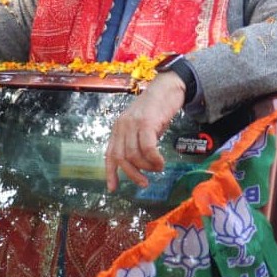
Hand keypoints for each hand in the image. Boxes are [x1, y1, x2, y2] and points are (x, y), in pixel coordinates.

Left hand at [105, 71, 185, 191]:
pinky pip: (148, 148)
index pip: (110, 154)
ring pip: (134, 155)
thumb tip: (140, 164)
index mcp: (118, 128)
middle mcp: (122, 126)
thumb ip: (136, 141)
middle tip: (144, 183)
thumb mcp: (141, 126)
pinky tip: (160, 162)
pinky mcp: (146, 122)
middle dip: (133, 174)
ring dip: (147, 167)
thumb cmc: (157, 108)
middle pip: (122, 158)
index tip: (112, 188)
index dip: (110, 173)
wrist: (167, 87)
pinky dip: (154, 159)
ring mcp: (133, 124)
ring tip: (157, 168)